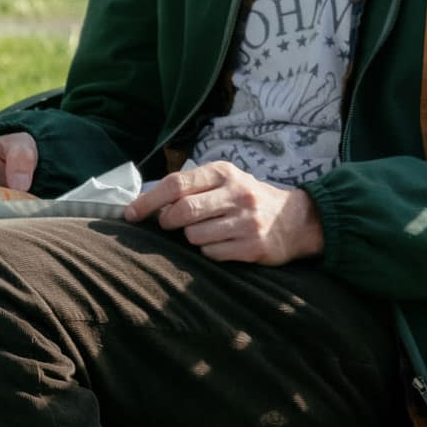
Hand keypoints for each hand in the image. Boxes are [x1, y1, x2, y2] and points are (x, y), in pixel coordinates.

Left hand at [124, 160, 322, 264]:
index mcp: (225, 173)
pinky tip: (223, 243)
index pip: (177, 183)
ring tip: (208, 231)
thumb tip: (146, 203)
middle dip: (168, 222)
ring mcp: (246, 221)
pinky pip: (211, 253)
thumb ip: (192, 187)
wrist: (296, 220)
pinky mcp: (252, 246)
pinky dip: (209, 251)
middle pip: (182, 211)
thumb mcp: (226, 182)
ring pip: (193, 236)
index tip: (130, 214)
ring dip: (191, 238)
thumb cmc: (248, 200)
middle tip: (170, 225)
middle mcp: (237, 193)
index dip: (148, 201)